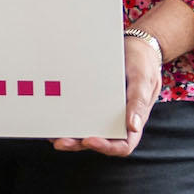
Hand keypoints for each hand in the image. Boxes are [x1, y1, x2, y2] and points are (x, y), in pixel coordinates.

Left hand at [56, 31, 160, 155]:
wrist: (135, 46)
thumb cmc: (143, 64)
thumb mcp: (143, 80)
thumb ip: (138, 102)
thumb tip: (133, 127)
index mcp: (133, 121)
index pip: (122, 145)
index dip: (106, 147)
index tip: (90, 140)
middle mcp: (115, 120)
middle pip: (97, 141)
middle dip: (78, 143)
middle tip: (60, 141)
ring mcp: (101, 112)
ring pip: (83, 130)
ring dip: (68, 135)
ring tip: (50, 133)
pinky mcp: (89, 100)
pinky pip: (76, 112)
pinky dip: (64, 117)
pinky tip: (50, 115)